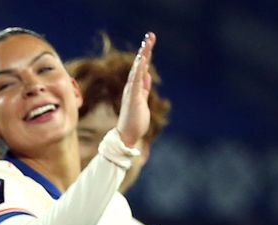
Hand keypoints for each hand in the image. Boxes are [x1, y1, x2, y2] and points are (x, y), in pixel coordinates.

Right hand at [116, 32, 155, 147]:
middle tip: (150, 36)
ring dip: (142, 56)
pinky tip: (142, 60)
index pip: (141, 68)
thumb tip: (147, 77)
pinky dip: (139, 70)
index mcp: (135, 88)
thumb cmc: (134, 121)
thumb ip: (144, 89)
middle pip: (139, 65)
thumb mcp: (142, 101)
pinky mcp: (133, 98)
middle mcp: (131, 87)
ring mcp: (131, 92)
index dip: (145, 55)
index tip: (149, 42)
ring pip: (137, 70)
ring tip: (147, 43)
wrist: (127, 135)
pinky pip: (136, 81)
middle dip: (145, 50)